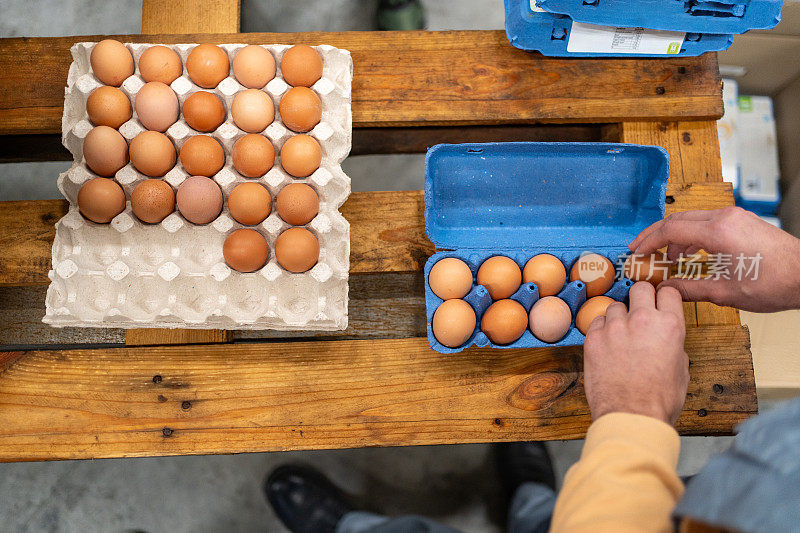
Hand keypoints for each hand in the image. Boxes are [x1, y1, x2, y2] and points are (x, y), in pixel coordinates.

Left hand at [583, 282, 688, 424]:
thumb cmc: (658, 399)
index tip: (659, 301)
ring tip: (621, 337)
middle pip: (640, 288)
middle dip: (641, 297)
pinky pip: (597, 322)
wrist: (631, 416)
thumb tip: (666, 338)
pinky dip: (602, 330)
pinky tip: (607, 346)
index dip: (664, 297)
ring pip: (615, 305)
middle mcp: (642, 320)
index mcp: (670, 325)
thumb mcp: (681, 369)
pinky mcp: (593, 338)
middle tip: (639, 312)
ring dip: (619, 317)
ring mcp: (615, 327)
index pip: (668, 292)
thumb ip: (673, 344)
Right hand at [629, 206, 799, 312]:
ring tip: (665, 257)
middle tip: (640, 250)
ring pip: (692, 219)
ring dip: (674, 235)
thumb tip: (665, 290)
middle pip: (677, 219)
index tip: (636, 253)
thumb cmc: (774, 283)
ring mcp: (735, 217)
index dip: (648, 242)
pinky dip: (692, 234)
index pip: (670, 230)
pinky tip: (689, 253)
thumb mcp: (724, 292)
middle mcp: (725, 218)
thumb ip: (688, 288)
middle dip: (655, 235)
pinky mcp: (742, 221)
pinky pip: (707, 222)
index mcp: (717, 232)